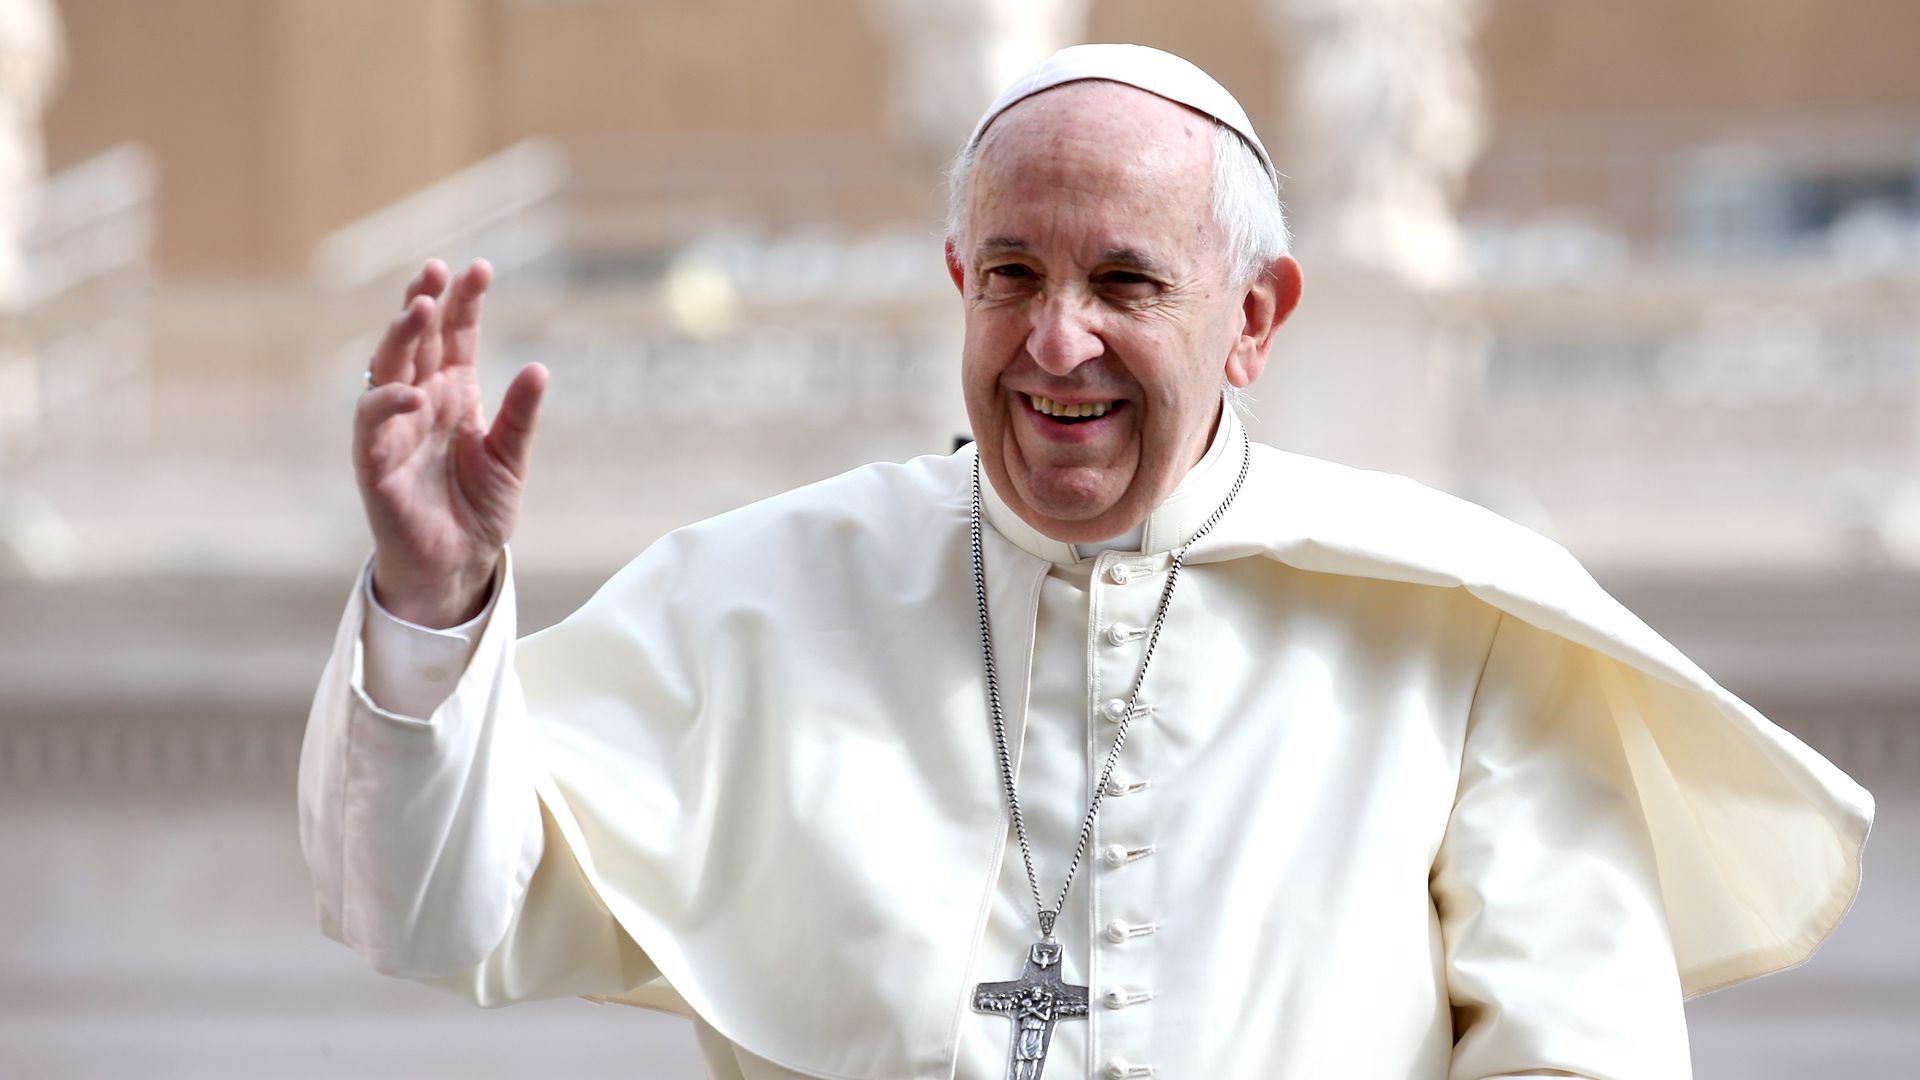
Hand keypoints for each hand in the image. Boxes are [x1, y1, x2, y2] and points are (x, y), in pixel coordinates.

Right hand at [352, 259, 548, 627]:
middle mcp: (420, 401)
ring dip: (400, 336)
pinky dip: (388, 402)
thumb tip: (539, 368)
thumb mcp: (511, 458)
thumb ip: (521, 416)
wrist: (458, 565)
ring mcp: (394, 427)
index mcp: (453, 393)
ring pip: (388, 368)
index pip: (455, 337)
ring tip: (420, 306)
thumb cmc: (479, 509)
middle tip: (437, 270)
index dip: (464, 303)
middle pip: (416, 340)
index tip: (480, 268)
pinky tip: (414, 391)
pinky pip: (372, 422)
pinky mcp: (374, 460)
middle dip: (424, 302)